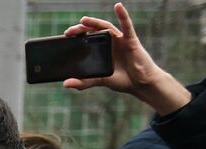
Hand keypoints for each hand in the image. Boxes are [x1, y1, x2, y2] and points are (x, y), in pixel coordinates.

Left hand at [63, 3, 190, 114]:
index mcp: (102, 51)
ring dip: (94, 22)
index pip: (87, 40)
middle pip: (94, 32)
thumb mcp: (100, 81)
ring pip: (106, 27)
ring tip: (83, 20)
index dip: (77, 37)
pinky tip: (118, 7)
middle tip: (68, 32)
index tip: (64, 38)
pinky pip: (127, 26)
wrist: (141, 84)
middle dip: (81, 29)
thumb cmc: (123, 80)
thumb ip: (84, 82)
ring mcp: (120, 40)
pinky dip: (123, 15)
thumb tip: (66, 84)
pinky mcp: (131, 40)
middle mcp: (110, 43)